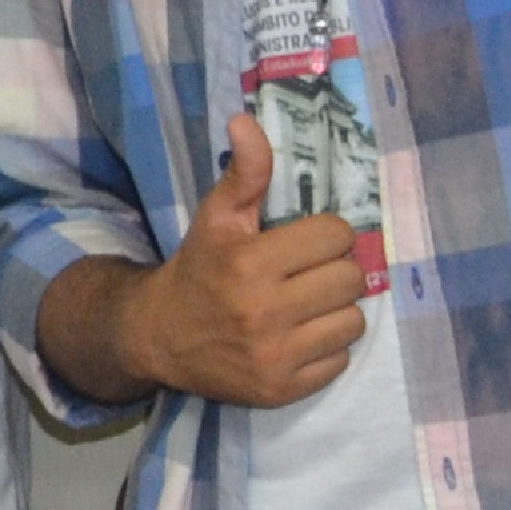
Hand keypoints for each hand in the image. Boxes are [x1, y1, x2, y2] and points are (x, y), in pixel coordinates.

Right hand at [120, 109, 373, 407]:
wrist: (157, 338)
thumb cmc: (198, 270)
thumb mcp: (216, 218)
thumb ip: (244, 173)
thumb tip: (247, 120)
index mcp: (248, 263)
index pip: (336, 236)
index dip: (323, 235)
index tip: (300, 243)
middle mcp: (263, 312)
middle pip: (351, 279)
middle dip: (332, 273)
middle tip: (304, 277)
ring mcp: (274, 355)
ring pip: (353, 321)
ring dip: (334, 313)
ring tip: (303, 309)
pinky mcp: (282, 389)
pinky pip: (340, 360)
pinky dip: (324, 349)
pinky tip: (295, 339)